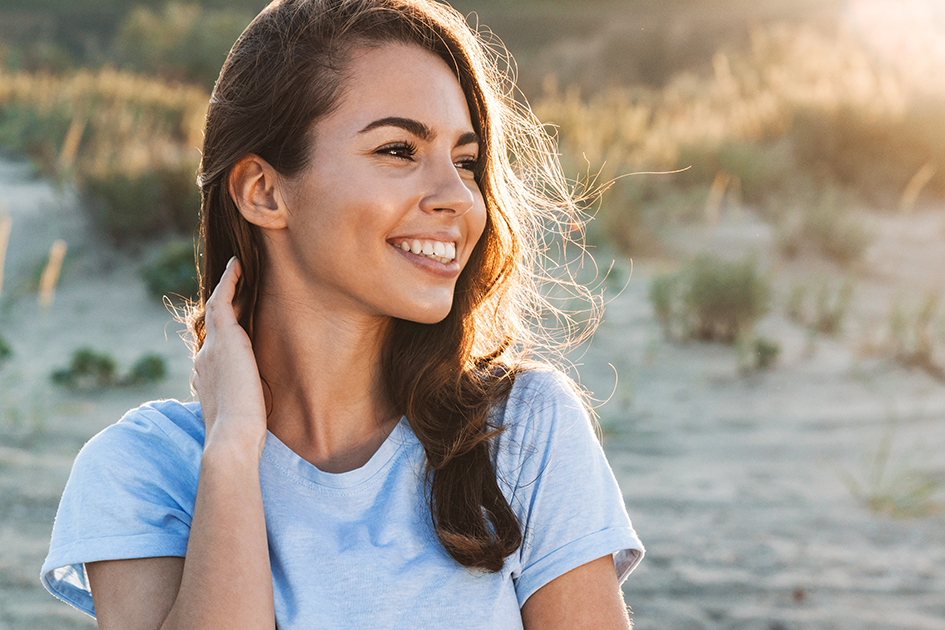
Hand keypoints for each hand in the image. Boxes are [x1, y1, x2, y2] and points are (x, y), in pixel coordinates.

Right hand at [191, 257, 267, 457]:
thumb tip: (252, 409)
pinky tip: (239, 265)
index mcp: (206, 379)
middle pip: (214, 327)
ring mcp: (210, 348)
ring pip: (216, 309)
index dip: (223, 339)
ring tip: (239, 270)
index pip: (214, 352)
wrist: (232, 435)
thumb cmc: (242, 435)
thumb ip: (243, 405)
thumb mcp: (241, 416)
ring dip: (227, 289)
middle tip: (237, 285)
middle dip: (224, 307)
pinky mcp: (224, 337)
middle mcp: (203, 360)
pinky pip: (222, 300)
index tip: (234, 330)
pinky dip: (229, 281)